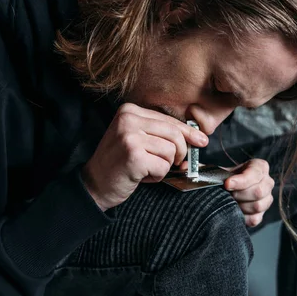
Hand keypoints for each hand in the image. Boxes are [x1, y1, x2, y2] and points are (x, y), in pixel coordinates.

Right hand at [82, 103, 207, 210]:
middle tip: (171, 164)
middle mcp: (128, 119)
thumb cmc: (121, 164)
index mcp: (130, 111)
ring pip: (171, 151)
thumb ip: (162, 135)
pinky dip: (157, 176)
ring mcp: (130, 136)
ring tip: (146, 169)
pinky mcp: (133, 155)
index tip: (202, 140)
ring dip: (164, 166)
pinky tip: (141, 176)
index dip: (188, 133)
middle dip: (179, 153)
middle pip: (174, 134)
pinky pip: (163, 167)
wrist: (94, 185)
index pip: (169, 120)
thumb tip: (198, 138)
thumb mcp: (138, 140)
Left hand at [224, 159, 274, 226]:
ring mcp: (267, 199)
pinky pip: (254, 218)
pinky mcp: (262, 214)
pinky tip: (235, 209)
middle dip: (239, 194)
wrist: (224, 190)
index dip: (241, 181)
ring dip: (240, 205)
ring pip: (258, 206)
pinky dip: (242, 216)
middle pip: (258, 192)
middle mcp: (267, 182)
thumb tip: (219, 178)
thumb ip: (221, 173)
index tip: (227, 184)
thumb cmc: (225, 178)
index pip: (255, 174)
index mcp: (260, 167)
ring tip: (231, 201)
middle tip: (228, 193)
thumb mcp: (223, 170)